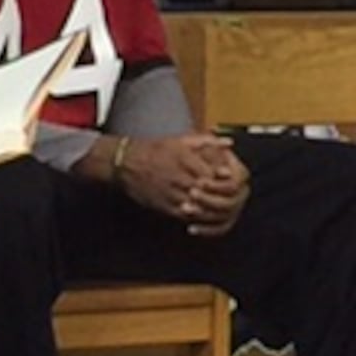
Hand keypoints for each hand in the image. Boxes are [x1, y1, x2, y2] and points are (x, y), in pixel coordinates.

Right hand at [120, 134, 247, 236]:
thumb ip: (207, 141)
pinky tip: (202, 212)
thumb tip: (229, 143)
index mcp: (182, 157)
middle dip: (216, 193)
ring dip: (208, 206)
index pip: (209, 173)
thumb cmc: (155, 149)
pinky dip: (195, 215)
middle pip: (204, 190)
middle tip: (228, 195)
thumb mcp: (180, 140)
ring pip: (195, 204)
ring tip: (219, 205)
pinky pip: (183, 214)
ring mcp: (168, 191)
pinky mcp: (162, 204)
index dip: (221, 179)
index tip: (229, 180)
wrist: (126, 163)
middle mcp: (176, 175)